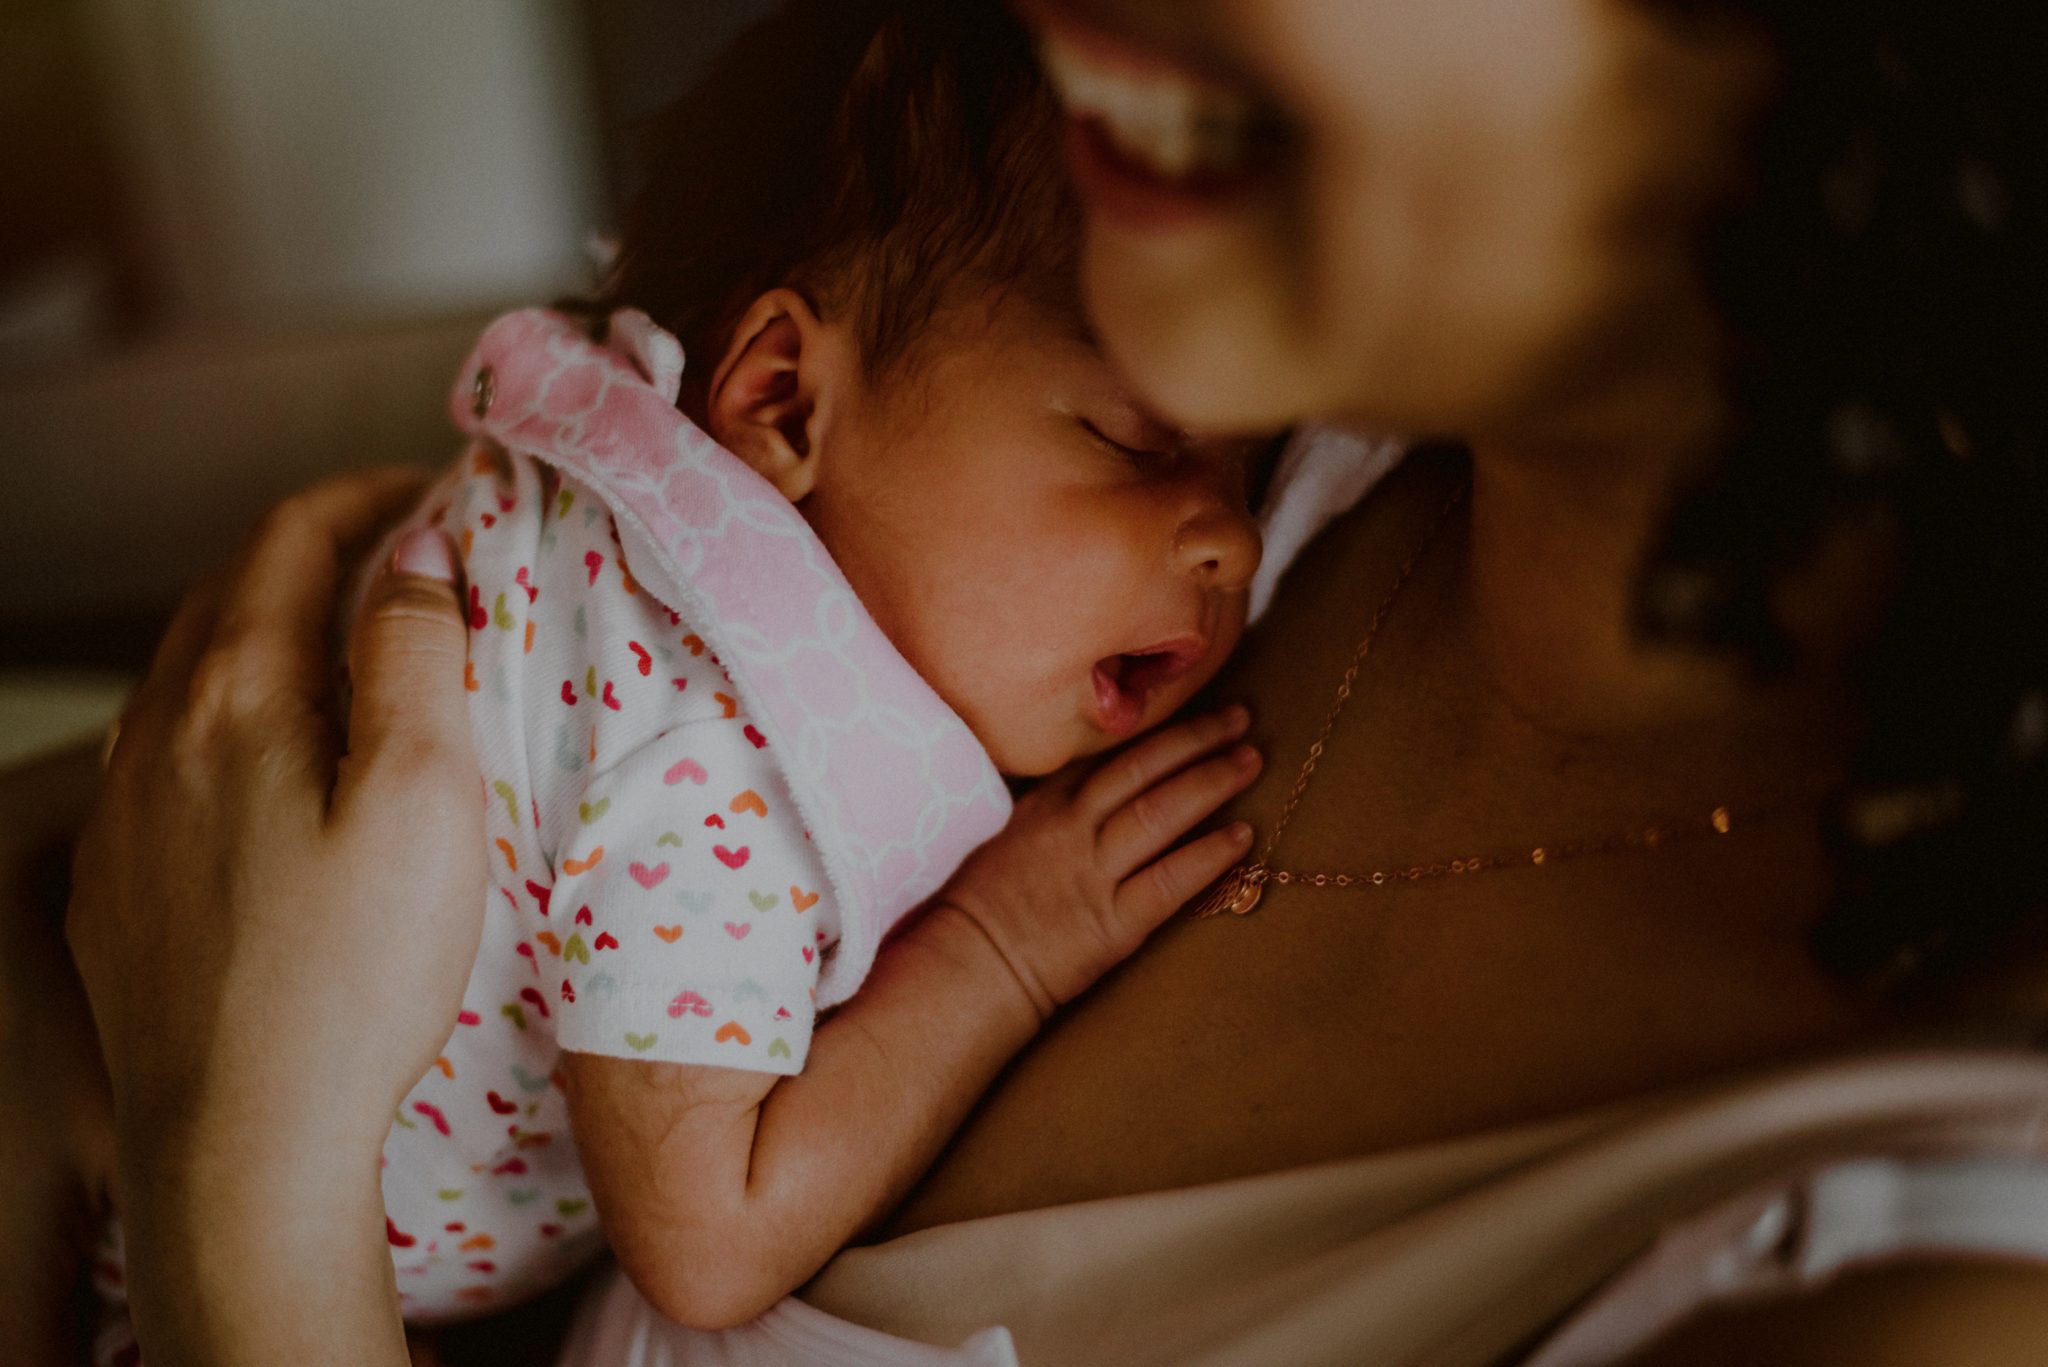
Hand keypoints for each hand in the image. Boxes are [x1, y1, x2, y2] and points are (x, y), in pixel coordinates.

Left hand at [64, 470, 480, 1364]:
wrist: (240, 1143)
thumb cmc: (353, 975)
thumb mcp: (424, 799)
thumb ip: (413, 656)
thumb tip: (412, 554)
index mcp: (236, 698)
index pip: (289, 539)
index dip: (366, 496)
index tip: (435, 492)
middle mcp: (155, 740)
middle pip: (227, 596)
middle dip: (314, 554)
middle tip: (402, 562)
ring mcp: (120, 819)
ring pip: (185, 680)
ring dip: (265, 639)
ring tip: (345, 660)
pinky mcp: (113, 893)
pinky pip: (161, 764)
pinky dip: (224, 724)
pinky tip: (269, 775)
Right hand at [936, 705, 1258, 1020]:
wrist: (966, 970)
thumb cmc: (981, 908)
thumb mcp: (1007, 838)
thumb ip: (1052, 809)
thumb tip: (1097, 788)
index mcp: (1045, 805)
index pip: (1112, 756)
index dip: (1160, 732)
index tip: (1198, 714)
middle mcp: (1071, 830)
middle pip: (1143, 771)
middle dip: (1196, 740)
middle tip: (1240, 719)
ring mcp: (1092, 875)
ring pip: (1161, 814)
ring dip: (1211, 782)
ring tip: (1250, 761)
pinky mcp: (1112, 924)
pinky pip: (1169, 882)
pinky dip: (1207, 855)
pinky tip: (1241, 837)